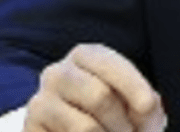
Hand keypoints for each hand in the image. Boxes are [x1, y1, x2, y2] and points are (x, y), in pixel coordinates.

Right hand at [24, 43, 165, 131]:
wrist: (70, 129)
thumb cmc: (110, 111)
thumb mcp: (130, 99)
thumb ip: (143, 101)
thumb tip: (149, 111)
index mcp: (84, 56)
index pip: (111, 65)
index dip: (135, 88)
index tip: (148, 108)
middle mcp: (57, 73)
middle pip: (100, 97)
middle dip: (123, 123)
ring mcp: (40, 102)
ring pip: (86, 127)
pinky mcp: (30, 129)